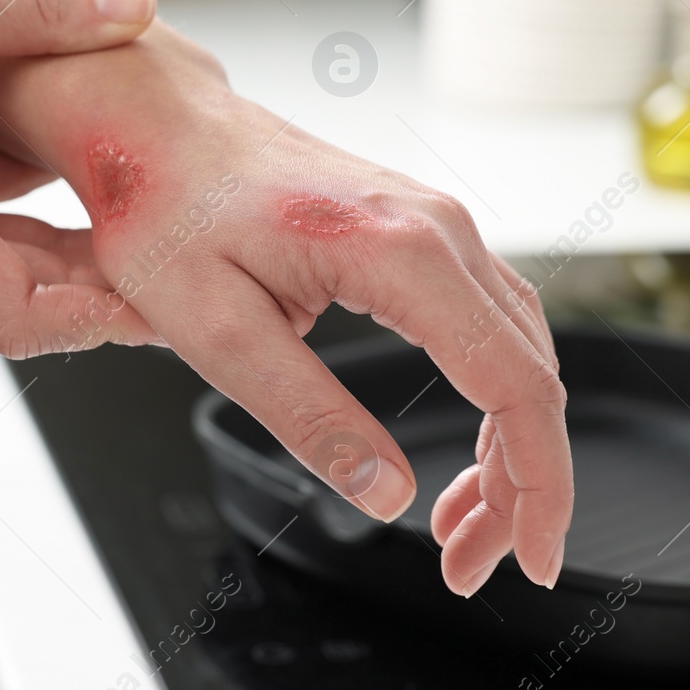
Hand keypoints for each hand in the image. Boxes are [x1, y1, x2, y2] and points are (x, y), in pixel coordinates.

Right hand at [0, 0, 165, 349]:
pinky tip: (77, 166)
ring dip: (84, 252)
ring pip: (12, 273)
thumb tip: (133, 11)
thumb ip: (30, 9)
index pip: (17, 310)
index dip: (101, 317)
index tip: (169, 297)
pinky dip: (39, 220)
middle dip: (114, 287)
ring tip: (158, 211)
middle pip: (30, 303)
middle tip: (195, 253)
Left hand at [0, 28, 572, 596]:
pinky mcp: (415, 228)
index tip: (529, 557)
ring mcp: (432, 221)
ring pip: (518, 349)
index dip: (537, 485)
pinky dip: (490, 393)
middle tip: (477, 563)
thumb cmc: (167, 210)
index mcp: (398, 252)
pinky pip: (486, 321)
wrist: (153, 126)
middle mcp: (436, 227)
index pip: (514, 387)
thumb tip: (386, 496)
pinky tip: (458, 446)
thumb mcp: (218, 332)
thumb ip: (310, 417)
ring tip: (464, 523)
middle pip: (532, 374)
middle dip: (523, 483)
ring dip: (508, 444)